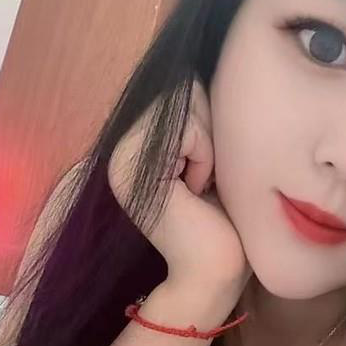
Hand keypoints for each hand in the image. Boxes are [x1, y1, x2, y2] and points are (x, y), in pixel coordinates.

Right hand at [108, 79, 250, 304]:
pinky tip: (197, 192)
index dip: (210, 123)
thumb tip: (205, 69)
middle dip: (210, 131)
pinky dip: (206, 157)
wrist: (214, 276)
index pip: (183, 89)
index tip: (206, 171)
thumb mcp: (212, 159)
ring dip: (209, 146)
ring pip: (187, 107)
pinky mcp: (136, 169)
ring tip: (200, 186)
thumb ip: (200, 119)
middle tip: (204, 179)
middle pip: (184, 91)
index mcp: (137, 145)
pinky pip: (189, 130)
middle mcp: (121, 148)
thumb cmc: (224, 222)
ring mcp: (123, 157)